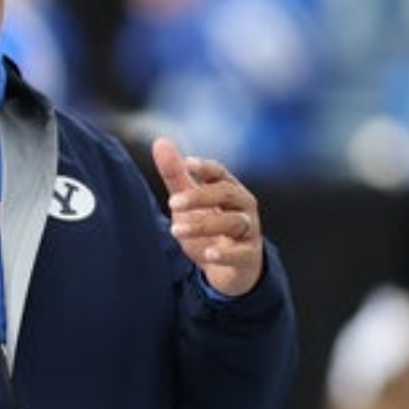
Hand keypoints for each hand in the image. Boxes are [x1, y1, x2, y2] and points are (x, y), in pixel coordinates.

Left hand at [151, 136, 262, 296]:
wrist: (228, 267)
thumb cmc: (208, 227)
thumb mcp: (189, 200)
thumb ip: (175, 174)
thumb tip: (160, 142)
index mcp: (227, 188)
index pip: (219, 172)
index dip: (205, 167)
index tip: (187, 164)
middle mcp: (242, 206)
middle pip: (227, 193)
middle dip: (200, 196)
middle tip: (172, 202)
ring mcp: (248, 230)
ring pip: (232, 222)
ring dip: (203, 224)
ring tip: (176, 229)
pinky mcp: (248, 255)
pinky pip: (241, 253)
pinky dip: (225, 253)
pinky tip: (209, 254)